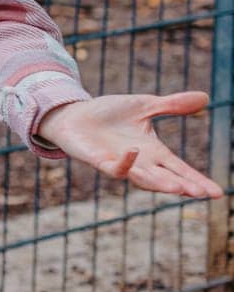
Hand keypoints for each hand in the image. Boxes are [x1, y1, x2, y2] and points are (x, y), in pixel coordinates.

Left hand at [36, 91, 222, 198]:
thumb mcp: (144, 105)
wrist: (73, 114)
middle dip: (183, 186)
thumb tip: (205, 97)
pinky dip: (125, 163)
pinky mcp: (99, 160)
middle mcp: (140, 163)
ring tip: (178, 188)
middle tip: (201, 193)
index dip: (198, 180)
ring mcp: (119, 164)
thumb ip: (172, 105)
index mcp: (154, 153)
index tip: (218, 193)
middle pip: (166, 179)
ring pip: (142, 179)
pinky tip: (134, 153)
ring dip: (159, 183)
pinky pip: (114, 168)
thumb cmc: (108, 113)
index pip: (181, 170)